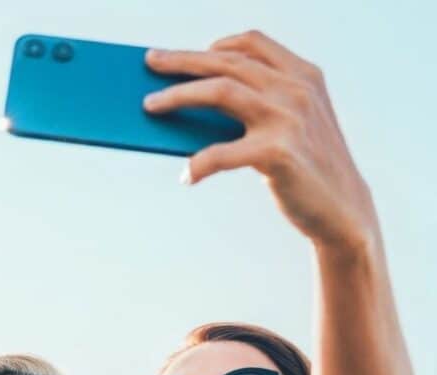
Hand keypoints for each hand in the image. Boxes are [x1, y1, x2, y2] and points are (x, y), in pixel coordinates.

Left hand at [144, 31, 377, 249]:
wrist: (343, 212)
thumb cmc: (310, 170)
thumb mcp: (296, 126)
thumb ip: (264, 106)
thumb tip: (200, 106)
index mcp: (304, 76)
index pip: (253, 44)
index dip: (215, 45)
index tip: (185, 53)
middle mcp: (295, 89)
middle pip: (227, 62)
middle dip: (182, 61)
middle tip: (150, 62)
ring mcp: (287, 119)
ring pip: (220, 91)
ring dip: (178, 96)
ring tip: (150, 106)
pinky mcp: (277, 154)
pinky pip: (222, 153)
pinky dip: (198, 164)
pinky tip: (186, 175)